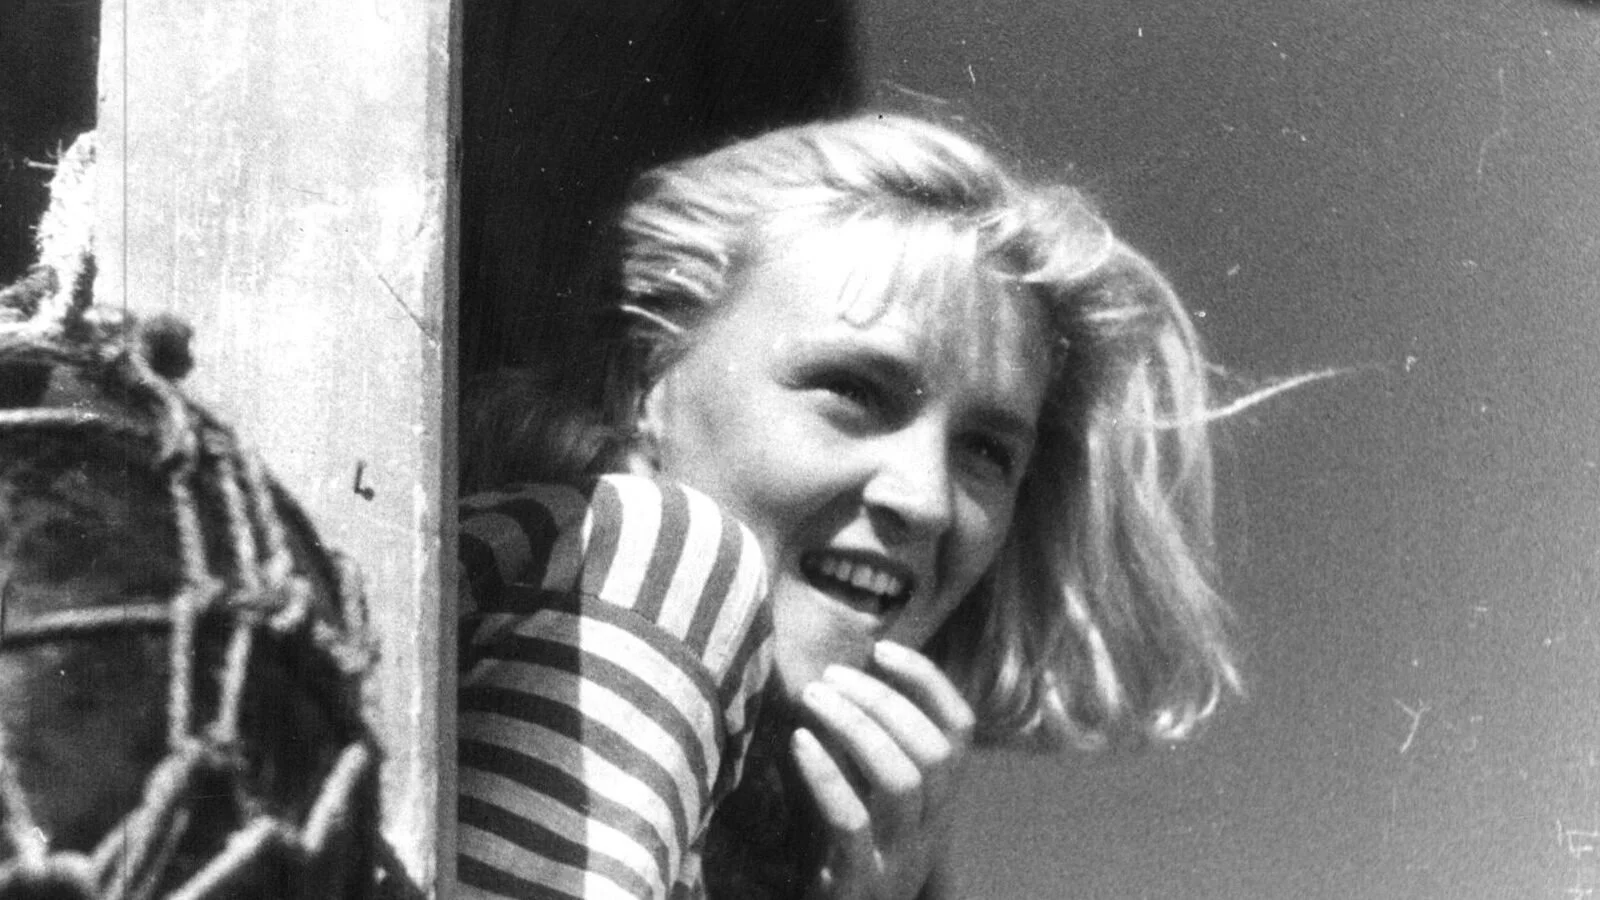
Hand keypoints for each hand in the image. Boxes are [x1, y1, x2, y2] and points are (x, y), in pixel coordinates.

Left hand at [792, 640, 974, 899]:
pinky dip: (825, 774)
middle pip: (932, 750)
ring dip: (856, 727)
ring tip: (813, 697)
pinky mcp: (862, 882)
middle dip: (883, 700)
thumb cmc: (837, 855)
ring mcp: (900, 858)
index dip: (928, 681)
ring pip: (901, 780)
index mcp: (939, 802)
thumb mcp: (863, 796)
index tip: (882, 648)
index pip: (960, 729)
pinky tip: (798, 742)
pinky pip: (851, 820)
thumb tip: (836, 676)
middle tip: (830, 676)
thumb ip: (860, 748)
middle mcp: (932, 829)